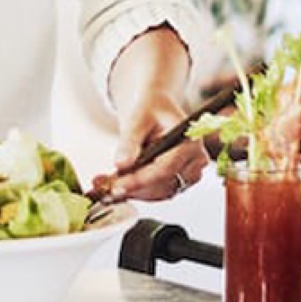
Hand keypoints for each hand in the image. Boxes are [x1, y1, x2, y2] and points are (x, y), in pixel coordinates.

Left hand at [94, 91, 209, 201]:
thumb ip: (129, 141)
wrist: (156, 109)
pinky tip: (119, 185)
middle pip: (164, 185)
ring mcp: (190, 172)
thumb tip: (121, 165)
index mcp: (189, 141)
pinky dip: (138, 191)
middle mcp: (195, 159)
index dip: (139, 180)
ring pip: (161, 193)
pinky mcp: (181, 180)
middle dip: (133, 188)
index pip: (165, 169)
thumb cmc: (150, 109)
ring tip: (107, 185)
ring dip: (134, 192)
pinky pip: (159, 192)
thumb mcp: (137, 119)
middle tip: (105, 186)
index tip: (116, 185)